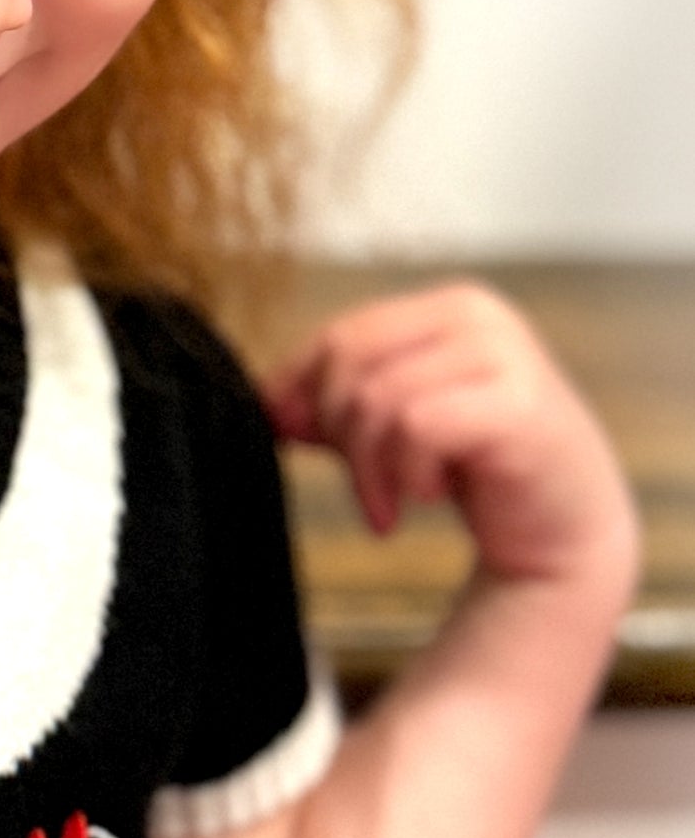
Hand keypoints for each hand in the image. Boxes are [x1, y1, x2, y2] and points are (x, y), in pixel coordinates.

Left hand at [266, 284, 638, 596]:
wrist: (568, 530)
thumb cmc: (484, 471)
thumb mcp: (402, 425)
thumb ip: (341, 404)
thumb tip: (270, 403)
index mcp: (448, 306)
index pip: (342, 333)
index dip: (299, 385)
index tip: (285, 433)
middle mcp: (478, 315)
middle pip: (350, 360)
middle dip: (337, 432)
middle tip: (364, 485)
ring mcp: (504, 354)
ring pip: (377, 397)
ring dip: (373, 467)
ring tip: (396, 501)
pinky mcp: (519, 404)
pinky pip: (417, 427)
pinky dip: (408, 473)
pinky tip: (433, 494)